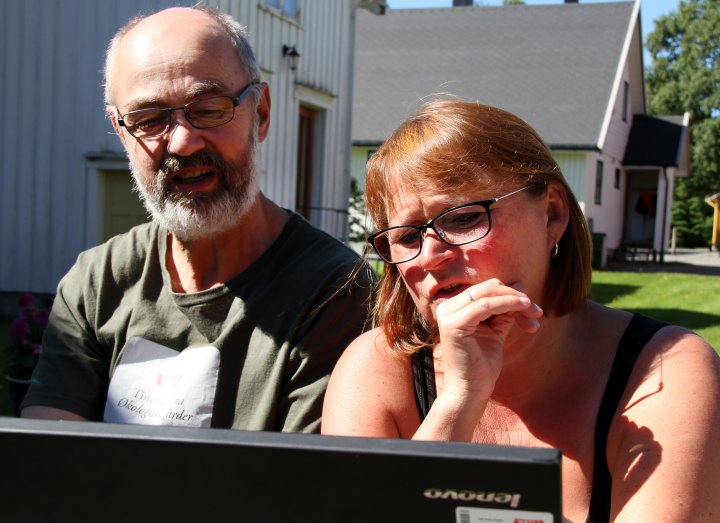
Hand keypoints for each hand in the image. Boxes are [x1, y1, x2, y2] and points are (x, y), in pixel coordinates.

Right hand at [434, 279, 542, 401]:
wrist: (470, 392)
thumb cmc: (481, 365)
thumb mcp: (496, 331)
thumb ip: (504, 310)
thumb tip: (519, 284)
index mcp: (454, 308)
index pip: (486, 289)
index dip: (511, 294)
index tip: (533, 309)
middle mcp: (447, 308)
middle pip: (488, 287)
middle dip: (516, 296)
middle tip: (536, 310)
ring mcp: (448, 315)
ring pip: (488, 292)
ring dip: (516, 299)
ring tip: (535, 312)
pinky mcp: (454, 324)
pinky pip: (485, 305)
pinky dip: (508, 304)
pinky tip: (524, 309)